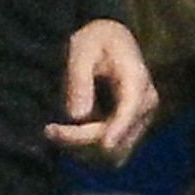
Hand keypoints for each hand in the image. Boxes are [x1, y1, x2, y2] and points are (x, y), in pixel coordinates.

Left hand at [47, 19, 157, 165]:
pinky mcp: (127, 132)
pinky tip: (65, 133)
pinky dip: (86, 149)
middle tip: (50, 129)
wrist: (109, 42)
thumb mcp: (82, 49)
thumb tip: (77, 116)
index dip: (119, 129)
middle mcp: (144, 106)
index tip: (105, 145)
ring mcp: (138, 122)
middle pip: (119, 137)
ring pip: (114, 153)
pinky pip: (109, 154)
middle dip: (84, 139)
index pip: (131, 109)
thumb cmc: (95, 40)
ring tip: (53, 131)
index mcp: (137, 80)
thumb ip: (79, 80)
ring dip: (82, 148)